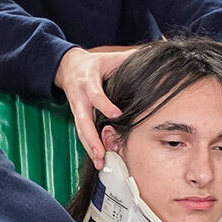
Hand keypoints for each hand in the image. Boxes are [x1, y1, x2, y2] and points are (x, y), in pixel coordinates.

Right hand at [56, 47, 132, 168]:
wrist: (69, 66)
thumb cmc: (96, 64)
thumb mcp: (111, 58)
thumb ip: (129, 59)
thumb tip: (152, 60)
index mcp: (88, 80)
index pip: (95, 95)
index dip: (104, 105)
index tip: (117, 115)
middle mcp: (80, 97)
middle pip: (82, 120)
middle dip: (91, 137)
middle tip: (101, 152)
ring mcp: (77, 108)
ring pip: (80, 131)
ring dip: (89, 147)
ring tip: (99, 162)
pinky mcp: (78, 117)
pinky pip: (81, 134)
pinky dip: (89, 147)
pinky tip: (98, 159)